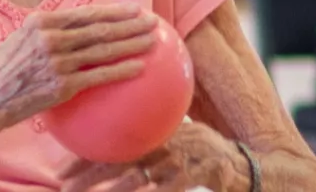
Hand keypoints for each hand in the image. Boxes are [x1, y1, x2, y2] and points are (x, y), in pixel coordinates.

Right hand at [0, 4, 158, 131]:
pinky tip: (139, 69)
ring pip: (104, 49)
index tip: (134, 9)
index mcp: (41, 22)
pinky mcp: (61, 85)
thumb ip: (43, 33)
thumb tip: (69, 31)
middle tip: (153, 22)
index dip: (113, 10)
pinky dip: (121, 70)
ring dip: (132, 43)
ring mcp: (57, 61)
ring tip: (153, 41)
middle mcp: (50, 37)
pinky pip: (99, 75)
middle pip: (100, 28)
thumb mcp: (17, 41)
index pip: (86, 13)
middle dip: (131, 23)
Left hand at [59, 121, 241, 191]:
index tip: (63, 168)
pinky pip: (170, 187)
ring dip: (112, 189)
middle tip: (64, 185)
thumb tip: (117, 146)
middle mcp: (171, 138)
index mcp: (162, 129)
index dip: (89, 152)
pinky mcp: (203, 171)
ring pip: (142, 174)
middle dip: (90, 172)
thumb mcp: (182, 141)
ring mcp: (187, 155)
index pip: (118, 139)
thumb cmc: (210, 158)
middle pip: (123, 155)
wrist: (251, 167)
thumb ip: (153, 140)